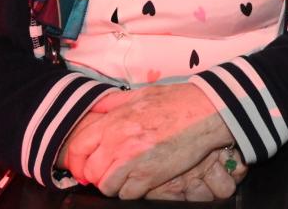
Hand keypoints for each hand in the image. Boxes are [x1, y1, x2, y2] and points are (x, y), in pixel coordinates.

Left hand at [59, 83, 234, 198]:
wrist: (208, 111)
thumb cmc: (179, 101)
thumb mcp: (143, 93)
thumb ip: (116, 101)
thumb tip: (97, 107)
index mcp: (115, 121)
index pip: (79, 148)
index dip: (78, 161)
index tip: (85, 165)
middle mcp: (118, 141)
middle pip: (91, 171)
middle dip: (98, 174)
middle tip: (111, 172)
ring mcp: (132, 160)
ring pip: (106, 186)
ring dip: (115, 184)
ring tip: (128, 177)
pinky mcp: (149, 176)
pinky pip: (127, 194)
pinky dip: (133, 191)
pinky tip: (143, 181)